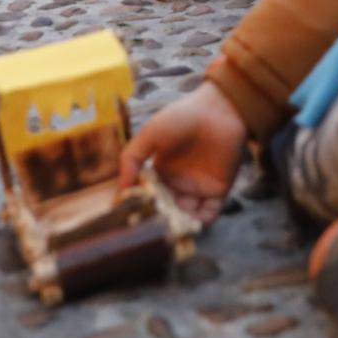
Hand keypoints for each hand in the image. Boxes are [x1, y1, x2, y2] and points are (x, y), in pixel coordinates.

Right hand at [116, 80, 247, 224]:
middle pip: (166, 211)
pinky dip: (201, 222)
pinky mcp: (218, 191)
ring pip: (186, 216)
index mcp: (160, 172)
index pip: (148, 197)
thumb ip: (131, 159)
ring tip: (170, 228)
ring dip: (179, 224)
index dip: (141, 207)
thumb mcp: (149, 134)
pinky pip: (209, 213)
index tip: (131, 218)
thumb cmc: (182, 118)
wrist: (218, 109)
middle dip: (159, 220)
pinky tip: (192, 223)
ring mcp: (198, 188)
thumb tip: (119, 191)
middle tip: (152, 228)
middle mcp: (178, 183)